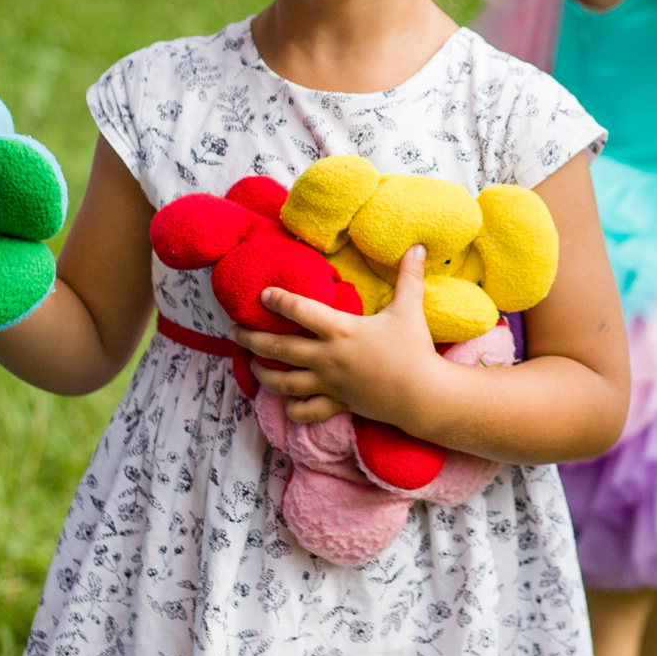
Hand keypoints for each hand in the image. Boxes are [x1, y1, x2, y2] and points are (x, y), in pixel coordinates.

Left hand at [236, 245, 442, 428]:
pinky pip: (306, 410)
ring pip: (284, 382)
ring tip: (251, 364)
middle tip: (233, 332)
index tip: (262, 295)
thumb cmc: (414, 350)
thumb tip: (419, 245)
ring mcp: (329, 384)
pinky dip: (292, 408)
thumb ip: (410, 276)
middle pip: (279, 348)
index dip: (278, 300)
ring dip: (263, 373)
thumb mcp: (410, 309)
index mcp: (341, 330)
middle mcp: (327, 357)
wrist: (423, 395)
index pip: (300, 311)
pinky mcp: (338, 403)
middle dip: (252, 339)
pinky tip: (284, 402)